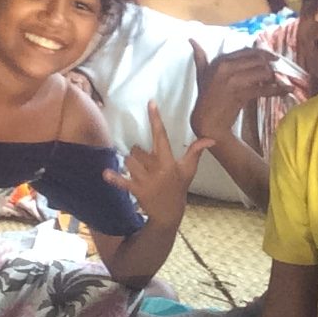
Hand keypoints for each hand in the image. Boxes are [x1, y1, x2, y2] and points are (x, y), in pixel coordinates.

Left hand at [104, 102, 212, 227]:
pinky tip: (106, 173)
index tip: (151, 103)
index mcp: (169, 161)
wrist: (169, 213)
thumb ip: (196, 151)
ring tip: (138, 171)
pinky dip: (114, 178)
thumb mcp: (189, 169)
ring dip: (129, 163)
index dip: (156, 119)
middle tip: (145, 161)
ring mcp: (146, 180)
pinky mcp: (136, 190)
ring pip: (129, 162)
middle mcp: (157, 169)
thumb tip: (211, 139)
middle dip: (138, 153)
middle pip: (137, 150)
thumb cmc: (179, 187)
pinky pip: (122, 182)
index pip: (161, 135)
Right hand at [190, 41, 290, 143]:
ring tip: (280, 81)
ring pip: (262, 73)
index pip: (247, 52)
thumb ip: (200, 57)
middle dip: (270, 66)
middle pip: (257, 60)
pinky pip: (263, 90)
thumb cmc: (206, 97)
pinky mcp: (240, 95)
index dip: (263, 54)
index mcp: (219, 61)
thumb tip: (192, 40)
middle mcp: (226, 68)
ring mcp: (233, 81)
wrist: (207, 121)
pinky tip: (287, 90)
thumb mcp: (201, 74)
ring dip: (274, 77)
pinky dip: (277, 90)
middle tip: (277, 72)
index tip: (274, 58)